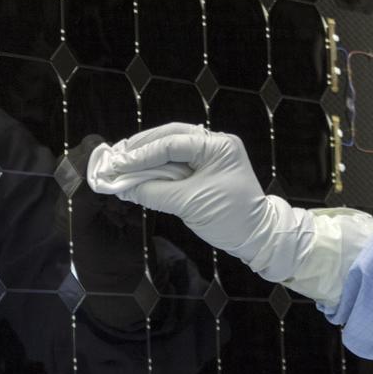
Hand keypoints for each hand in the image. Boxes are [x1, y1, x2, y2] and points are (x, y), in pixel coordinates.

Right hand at [87, 122, 281, 259]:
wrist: (257, 236)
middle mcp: (215, 143)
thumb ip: (154, 193)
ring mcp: (211, 154)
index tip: (119, 164)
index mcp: (217, 146)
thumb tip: (124, 187)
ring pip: (171, 146)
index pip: (172, 143)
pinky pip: (177, 161)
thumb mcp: (189, 205)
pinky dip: (157, 166)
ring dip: (147, 156)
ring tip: (122, 162)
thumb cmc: (229, 218)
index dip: (142, 155)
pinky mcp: (205, 167)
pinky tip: (138, 171)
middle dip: (141, 148)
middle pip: (170, 136)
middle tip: (115, 158)